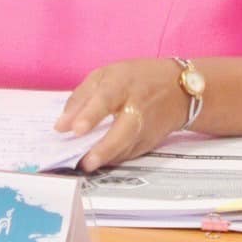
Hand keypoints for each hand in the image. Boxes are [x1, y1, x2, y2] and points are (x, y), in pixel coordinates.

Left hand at [55, 58, 188, 172]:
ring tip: (86, 166)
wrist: (180, 90)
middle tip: (84, 161)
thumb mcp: (106, 75)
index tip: (75, 130)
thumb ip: (81, 98)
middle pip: (123, 130)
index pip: (106, 99)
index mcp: (123, 83)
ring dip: (107, 159)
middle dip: (104, 148)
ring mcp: (147, 127)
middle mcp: (138, 106)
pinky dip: (115, 160)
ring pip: (128, 147)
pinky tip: (100, 163)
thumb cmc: (136, 78)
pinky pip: (131, 154)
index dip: (91, 115)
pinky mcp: (151, 142)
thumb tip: (61, 126)